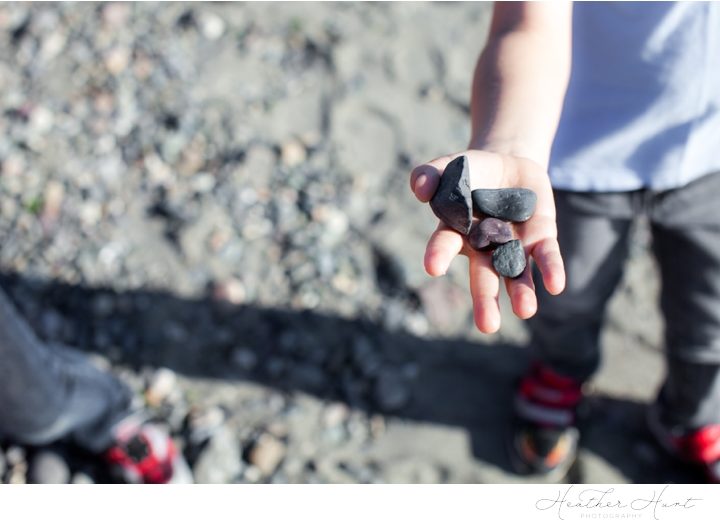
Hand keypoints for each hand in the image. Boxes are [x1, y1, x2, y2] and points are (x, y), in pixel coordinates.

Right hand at [410, 149, 564, 333]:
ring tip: (525, 311)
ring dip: (520, 292)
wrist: (507, 167)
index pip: (446, 244)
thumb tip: (418, 188)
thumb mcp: (448, 166)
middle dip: (485, 299)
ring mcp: (513, 245)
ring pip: (516, 272)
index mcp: (457, 230)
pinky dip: (551, 270)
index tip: (432, 268)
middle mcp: (484, 246)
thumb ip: (429, 173)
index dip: (439, 254)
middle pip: (484, 274)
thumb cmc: (470, 172)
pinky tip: (556, 286)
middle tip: (486, 327)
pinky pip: (545, 255)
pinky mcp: (540, 237)